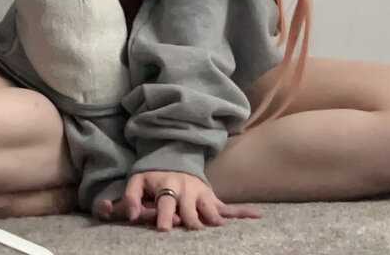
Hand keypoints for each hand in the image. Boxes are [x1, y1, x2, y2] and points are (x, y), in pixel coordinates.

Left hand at [96, 170, 262, 230]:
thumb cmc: (153, 176)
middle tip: (194, 230)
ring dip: (213, 217)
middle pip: (188, 208)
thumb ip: (131, 197)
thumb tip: (131, 216)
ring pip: (209, 207)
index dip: (163, 215)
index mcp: (166, 186)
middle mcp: (185, 190)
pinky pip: (228, 207)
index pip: (164, 202)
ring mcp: (201, 194)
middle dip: (191, 219)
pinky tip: (258, 216)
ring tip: (218, 226)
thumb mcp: (137, 181)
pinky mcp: (211, 198)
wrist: (173, 159)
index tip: (163, 228)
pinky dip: (243, 212)